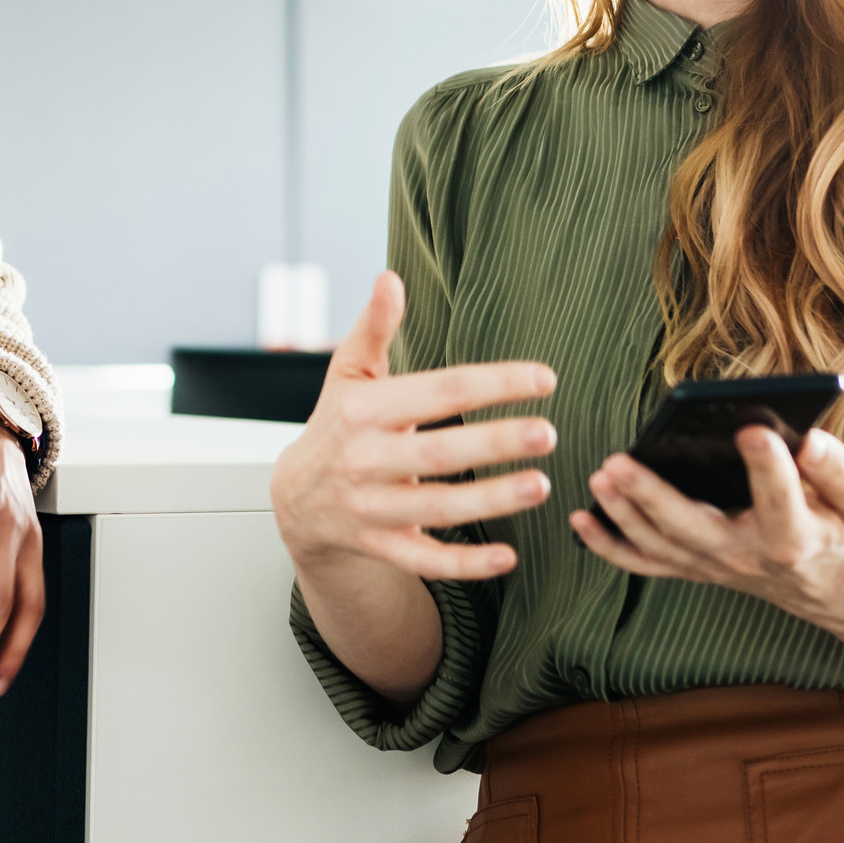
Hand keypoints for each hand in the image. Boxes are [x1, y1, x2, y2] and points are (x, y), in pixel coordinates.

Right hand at [269, 272, 556, 582]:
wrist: (295, 498)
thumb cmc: (337, 423)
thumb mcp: (349, 372)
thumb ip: (374, 328)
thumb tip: (390, 278)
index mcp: (365, 410)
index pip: (438, 391)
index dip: (492, 383)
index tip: (544, 378)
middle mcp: (365, 460)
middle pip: (438, 452)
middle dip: (494, 443)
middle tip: (548, 433)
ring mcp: (372, 508)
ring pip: (437, 509)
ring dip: (491, 501)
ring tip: (540, 485)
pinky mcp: (382, 547)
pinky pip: (425, 560)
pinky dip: (465, 565)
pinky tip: (508, 556)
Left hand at [572, 424, 843, 625]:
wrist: (829, 585)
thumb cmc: (843, 527)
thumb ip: (841, 471)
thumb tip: (810, 440)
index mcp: (797, 534)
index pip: (781, 499)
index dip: (769, 466)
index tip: (752, 429)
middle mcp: (747, 556)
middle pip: (694, 528)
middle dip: (653, 495)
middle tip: (619, 461)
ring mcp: (713, 567)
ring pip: (661, 546)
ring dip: (623, 514)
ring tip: (601, 475)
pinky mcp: (693, 567)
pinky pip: (646, 564)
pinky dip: (610, 547)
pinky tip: (580, 518)